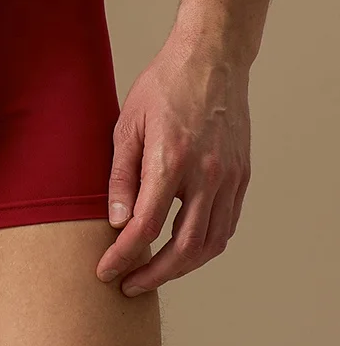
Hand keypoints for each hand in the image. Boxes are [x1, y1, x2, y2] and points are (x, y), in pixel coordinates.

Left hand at [96, 30, 251, 296]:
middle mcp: (206, 174)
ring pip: (210, 243)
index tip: (105, 271)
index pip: (146, 227)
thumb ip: (120, 177)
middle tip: (127, 286)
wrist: (210, 59)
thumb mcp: (125, 126)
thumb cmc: (162, 87)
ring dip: (181, 268)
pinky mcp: (241, 176)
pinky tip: (183, 251)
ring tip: (152, 274)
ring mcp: (229, 177)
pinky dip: (204, 247)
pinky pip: (226, 225)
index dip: (123, 256)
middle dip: (152, 274)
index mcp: (171, 160)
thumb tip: (115, 221)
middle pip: (184, 248)